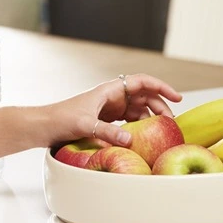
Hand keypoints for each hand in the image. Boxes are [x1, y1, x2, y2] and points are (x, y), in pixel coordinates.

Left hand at [44, 74, 182, 147]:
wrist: (45, 126)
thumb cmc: (62, 119)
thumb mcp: (85, 125)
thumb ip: (108, 132)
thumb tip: (131, 141)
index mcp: (109, 90)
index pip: (141, 82)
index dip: (161, 87)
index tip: (177, 97)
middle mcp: (113, 97)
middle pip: (144, 97)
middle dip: (160, 107)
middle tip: (170, 123)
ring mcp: (111, 108)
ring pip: (139, 109)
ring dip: (151, 118)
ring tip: (162, 132)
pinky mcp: (107, 120)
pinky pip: (130, 121)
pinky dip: (140, 127)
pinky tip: (146, 137)